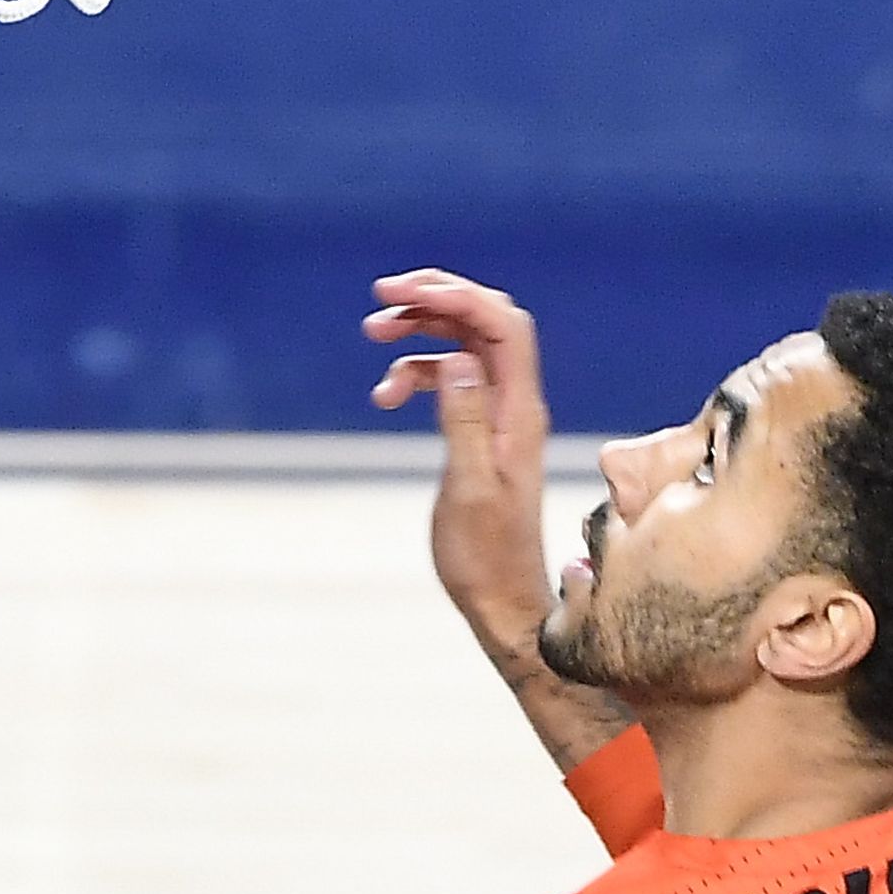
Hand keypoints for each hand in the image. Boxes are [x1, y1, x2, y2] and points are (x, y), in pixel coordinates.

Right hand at [366, 268, 555, 661]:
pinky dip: (414, 372)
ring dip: (419, 330)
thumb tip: (460, 360)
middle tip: (383, 299)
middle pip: (483, 320)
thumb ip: (464, 421)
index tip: (402, 292)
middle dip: (435, 298)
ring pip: (463, 342)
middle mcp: (514, 402)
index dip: (456, 294)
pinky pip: (448, 377)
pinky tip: (384, 395)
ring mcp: (497, 413)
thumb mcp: (469, 489)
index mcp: (519, 411)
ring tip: (373, 335)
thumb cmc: (485, 556)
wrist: (501, 600)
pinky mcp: (479, 427)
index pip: (502, 325)